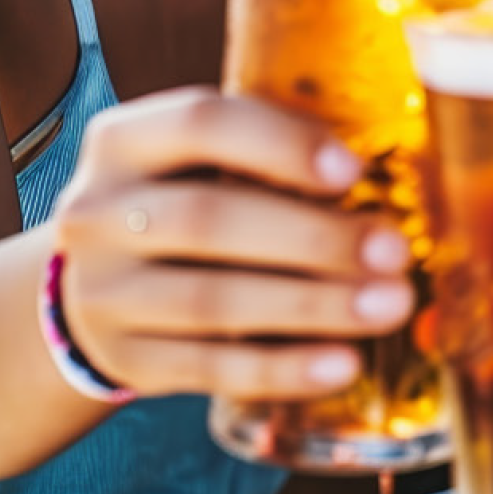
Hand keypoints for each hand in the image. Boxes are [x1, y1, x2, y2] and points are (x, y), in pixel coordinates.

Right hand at [48, 86, 414, 401]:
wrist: (101, 284)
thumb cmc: (185, 200)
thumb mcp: (203, 161)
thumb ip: (271, 155)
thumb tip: (389, 174)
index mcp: (125, 139)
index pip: (201, 124)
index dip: (281, 145)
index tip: (354, 172)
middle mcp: (98, 211)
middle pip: (208, 220)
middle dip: (313, 237)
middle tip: (394, 251)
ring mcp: (101, 291)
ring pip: (211, 301)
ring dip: (311, 305)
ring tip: (390, 306)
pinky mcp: (123, 358)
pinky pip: (209, 368)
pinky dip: (282, 369)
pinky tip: (343, 364)